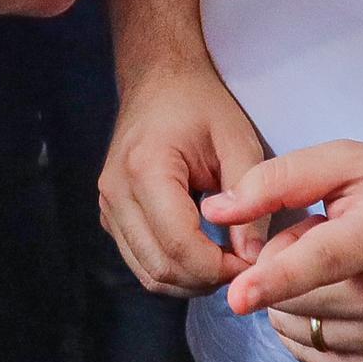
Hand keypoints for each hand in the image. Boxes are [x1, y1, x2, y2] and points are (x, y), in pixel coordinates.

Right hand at [99, 59, 271, 297]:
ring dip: (190, 280)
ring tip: (227, 263)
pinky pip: (141, 261)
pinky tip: (204, 254)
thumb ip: (251, 200)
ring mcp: (108, 207)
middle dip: (206, 279)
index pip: (180, 244)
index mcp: (146, 170)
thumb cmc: (201, 105)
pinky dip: (174, 269)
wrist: (160, 81)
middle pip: (160, 267)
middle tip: (245, 269)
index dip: (219, 267)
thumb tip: (255, 257)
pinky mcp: (110, 216)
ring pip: (147, 272)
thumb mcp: (238, 142)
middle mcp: (116, 193)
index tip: (254, 264)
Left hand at [211, 141, 362, 361]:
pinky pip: (320, 360)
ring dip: (296, 301)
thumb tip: (216, 210)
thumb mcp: (359, 163)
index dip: (275, 278)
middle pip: (293, 299)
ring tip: (341, 268)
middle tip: (322, 238)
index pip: (322, 261)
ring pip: (300, 331)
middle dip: (282, 267)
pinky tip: (338, 300)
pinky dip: (311, 332)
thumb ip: (282, 179)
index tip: (238, 296)